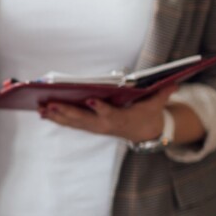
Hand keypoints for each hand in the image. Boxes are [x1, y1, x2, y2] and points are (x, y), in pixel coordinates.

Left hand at [40, 86, 173, 142]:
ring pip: (73, 123)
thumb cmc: (148, 113)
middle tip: (50, 105)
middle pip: (84, 120)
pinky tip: (42, 112)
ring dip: (56, 116)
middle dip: (66, 113)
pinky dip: (57, 118)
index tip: (90, 99)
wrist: (145, 133)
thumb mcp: (157, 104)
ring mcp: (95, 127)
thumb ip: (162, 94)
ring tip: (40, 108)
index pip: (109, 114)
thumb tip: (175, 83)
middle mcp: (105, 125)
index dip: (99, 108)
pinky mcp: (89, 127)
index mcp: (121, 119)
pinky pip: (71, 123)